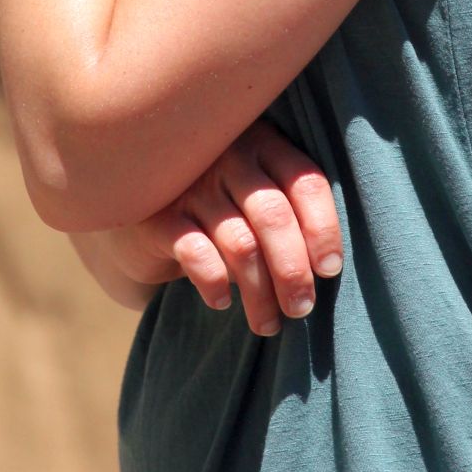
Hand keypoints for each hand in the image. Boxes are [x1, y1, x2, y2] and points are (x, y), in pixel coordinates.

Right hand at [105, 120, 343, 336]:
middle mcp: (229, 159)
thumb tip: (324, 272)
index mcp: (262, 147)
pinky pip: (196, 253)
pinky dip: (213, 282)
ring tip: (268, 324)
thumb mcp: (252, 195)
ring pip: (240, 243)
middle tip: (301, 309)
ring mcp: (192, 186)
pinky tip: (221, 301)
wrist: (141, 208)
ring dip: (259, 292)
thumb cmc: (217, 204)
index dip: (324, 228)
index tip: (330, 271)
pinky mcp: (159, 217)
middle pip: (274, 215)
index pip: (305, 182)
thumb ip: (287, 214)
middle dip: (293, 270)